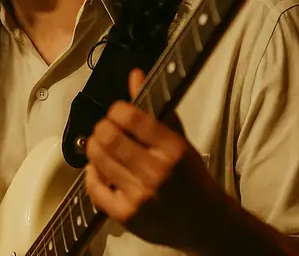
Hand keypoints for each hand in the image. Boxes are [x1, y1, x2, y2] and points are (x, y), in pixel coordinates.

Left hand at [83, 68, 231, 252]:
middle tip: (106, 128)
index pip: (130, 117)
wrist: (206, 223)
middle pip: (108, 137)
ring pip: (98, 159)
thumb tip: (134, 75)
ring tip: (102, 145)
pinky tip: (99, 169)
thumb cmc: (192, 177)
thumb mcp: (181, 140)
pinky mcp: (126, 216)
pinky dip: (92, 174)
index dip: (116, 109)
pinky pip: (95, 189)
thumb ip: (156, 110)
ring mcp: (139, 195)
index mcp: (173, 148)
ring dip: (94, 147)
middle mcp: (156, 171)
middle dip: (102, 127)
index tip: (118, 112)